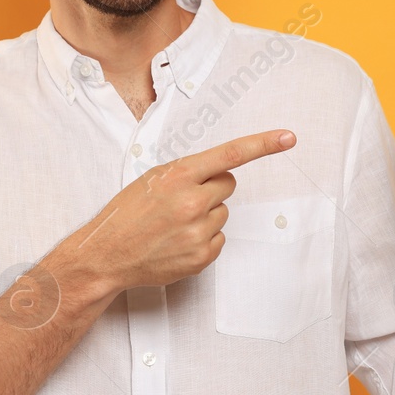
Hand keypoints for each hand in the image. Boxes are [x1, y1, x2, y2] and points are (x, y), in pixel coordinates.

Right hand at [53, 129, 296, 294]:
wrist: (107, 254)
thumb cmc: (127, 214)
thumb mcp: (153, 179)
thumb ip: (188, 173)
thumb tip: (221, 173)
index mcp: (179, 175)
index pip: (230, 155)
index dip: (263, 144)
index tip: (288, 137)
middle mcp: (192, 202)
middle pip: (229, 185)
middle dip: (212, 188)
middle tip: (183, 199)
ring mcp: (198, 231)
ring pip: (223, 212)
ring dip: (205, 215)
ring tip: (174, 224)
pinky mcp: (202, 256)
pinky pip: (219, 238)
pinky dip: (203, 238)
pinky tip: (177, 240)